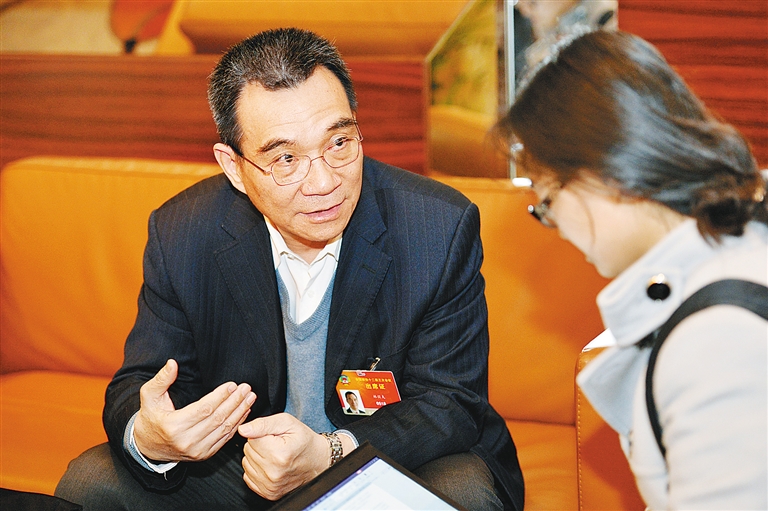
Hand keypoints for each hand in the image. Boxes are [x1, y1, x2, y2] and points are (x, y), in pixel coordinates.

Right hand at [133, 359, 256, 461]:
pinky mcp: (204, 455)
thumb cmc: (150, 418)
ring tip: (249, 398)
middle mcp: (186, 441)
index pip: (204, 409)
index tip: (232, 385)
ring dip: (239, 412)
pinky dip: (236, 425)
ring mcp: (196, 450)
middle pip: (218, 419)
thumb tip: (172, 363)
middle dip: (235, 402)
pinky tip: (244, 412)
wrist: (147, 447)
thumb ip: (161, 379)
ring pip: (224, 429)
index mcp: (174, 426)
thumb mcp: (149, 396)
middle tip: (246, 389)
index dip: (220, 396)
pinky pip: (224, 439)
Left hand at [238, 413, 328, 499]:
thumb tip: (243, 429)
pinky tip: (270, 465)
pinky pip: (248, 475)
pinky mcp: (268, 493)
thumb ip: (263, 424)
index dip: (262, 434)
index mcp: (279, 454)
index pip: (251, 438)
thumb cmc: (304, 441)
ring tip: (274, 454)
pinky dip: (257, 469)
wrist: (317, 461)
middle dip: (260, 445)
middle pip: (248, 450)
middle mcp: (273, 473)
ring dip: (258, 457)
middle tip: (276, 444)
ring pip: (246, 462)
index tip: (275, 436)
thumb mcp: (287, 423)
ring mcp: (270, 485)